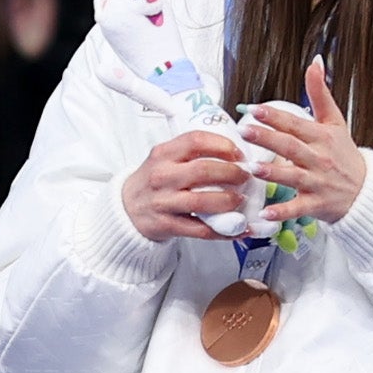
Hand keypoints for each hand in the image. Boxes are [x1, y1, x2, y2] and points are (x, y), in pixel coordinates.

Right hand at [120, 126, 251, 242]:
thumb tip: (234, 153)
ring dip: (229, 200)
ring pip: (203, 201)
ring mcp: (164, 202)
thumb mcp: (164, 158)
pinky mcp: (167, 225)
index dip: (223, 145)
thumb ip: (191, 152)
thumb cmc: (153, 181)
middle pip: (203, 170)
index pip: (196, 141)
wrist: (126, 209)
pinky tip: (239, 228)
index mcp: (163, 154)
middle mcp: (162, 176)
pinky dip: (224, 231)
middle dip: (232, 173)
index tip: (238, 153)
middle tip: (245, 176)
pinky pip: (201, 230)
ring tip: (240, 199)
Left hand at [235, 60, 370, 223]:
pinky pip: (298, 208)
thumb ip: (321, 93)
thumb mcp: (336, 121)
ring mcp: (318, 182)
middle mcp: (319, 158)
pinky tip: (265, 212)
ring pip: (294, 176)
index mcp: (321, 137)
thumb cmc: (345, 155)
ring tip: (252, 168)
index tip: (254, 109)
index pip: (296, 123)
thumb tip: (315, 62)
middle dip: (268, 138)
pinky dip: (282, 211)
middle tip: (244, 130)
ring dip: (273, 173)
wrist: (366, 191)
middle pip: (291, 146)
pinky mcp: (316, 204)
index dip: (275, 116)